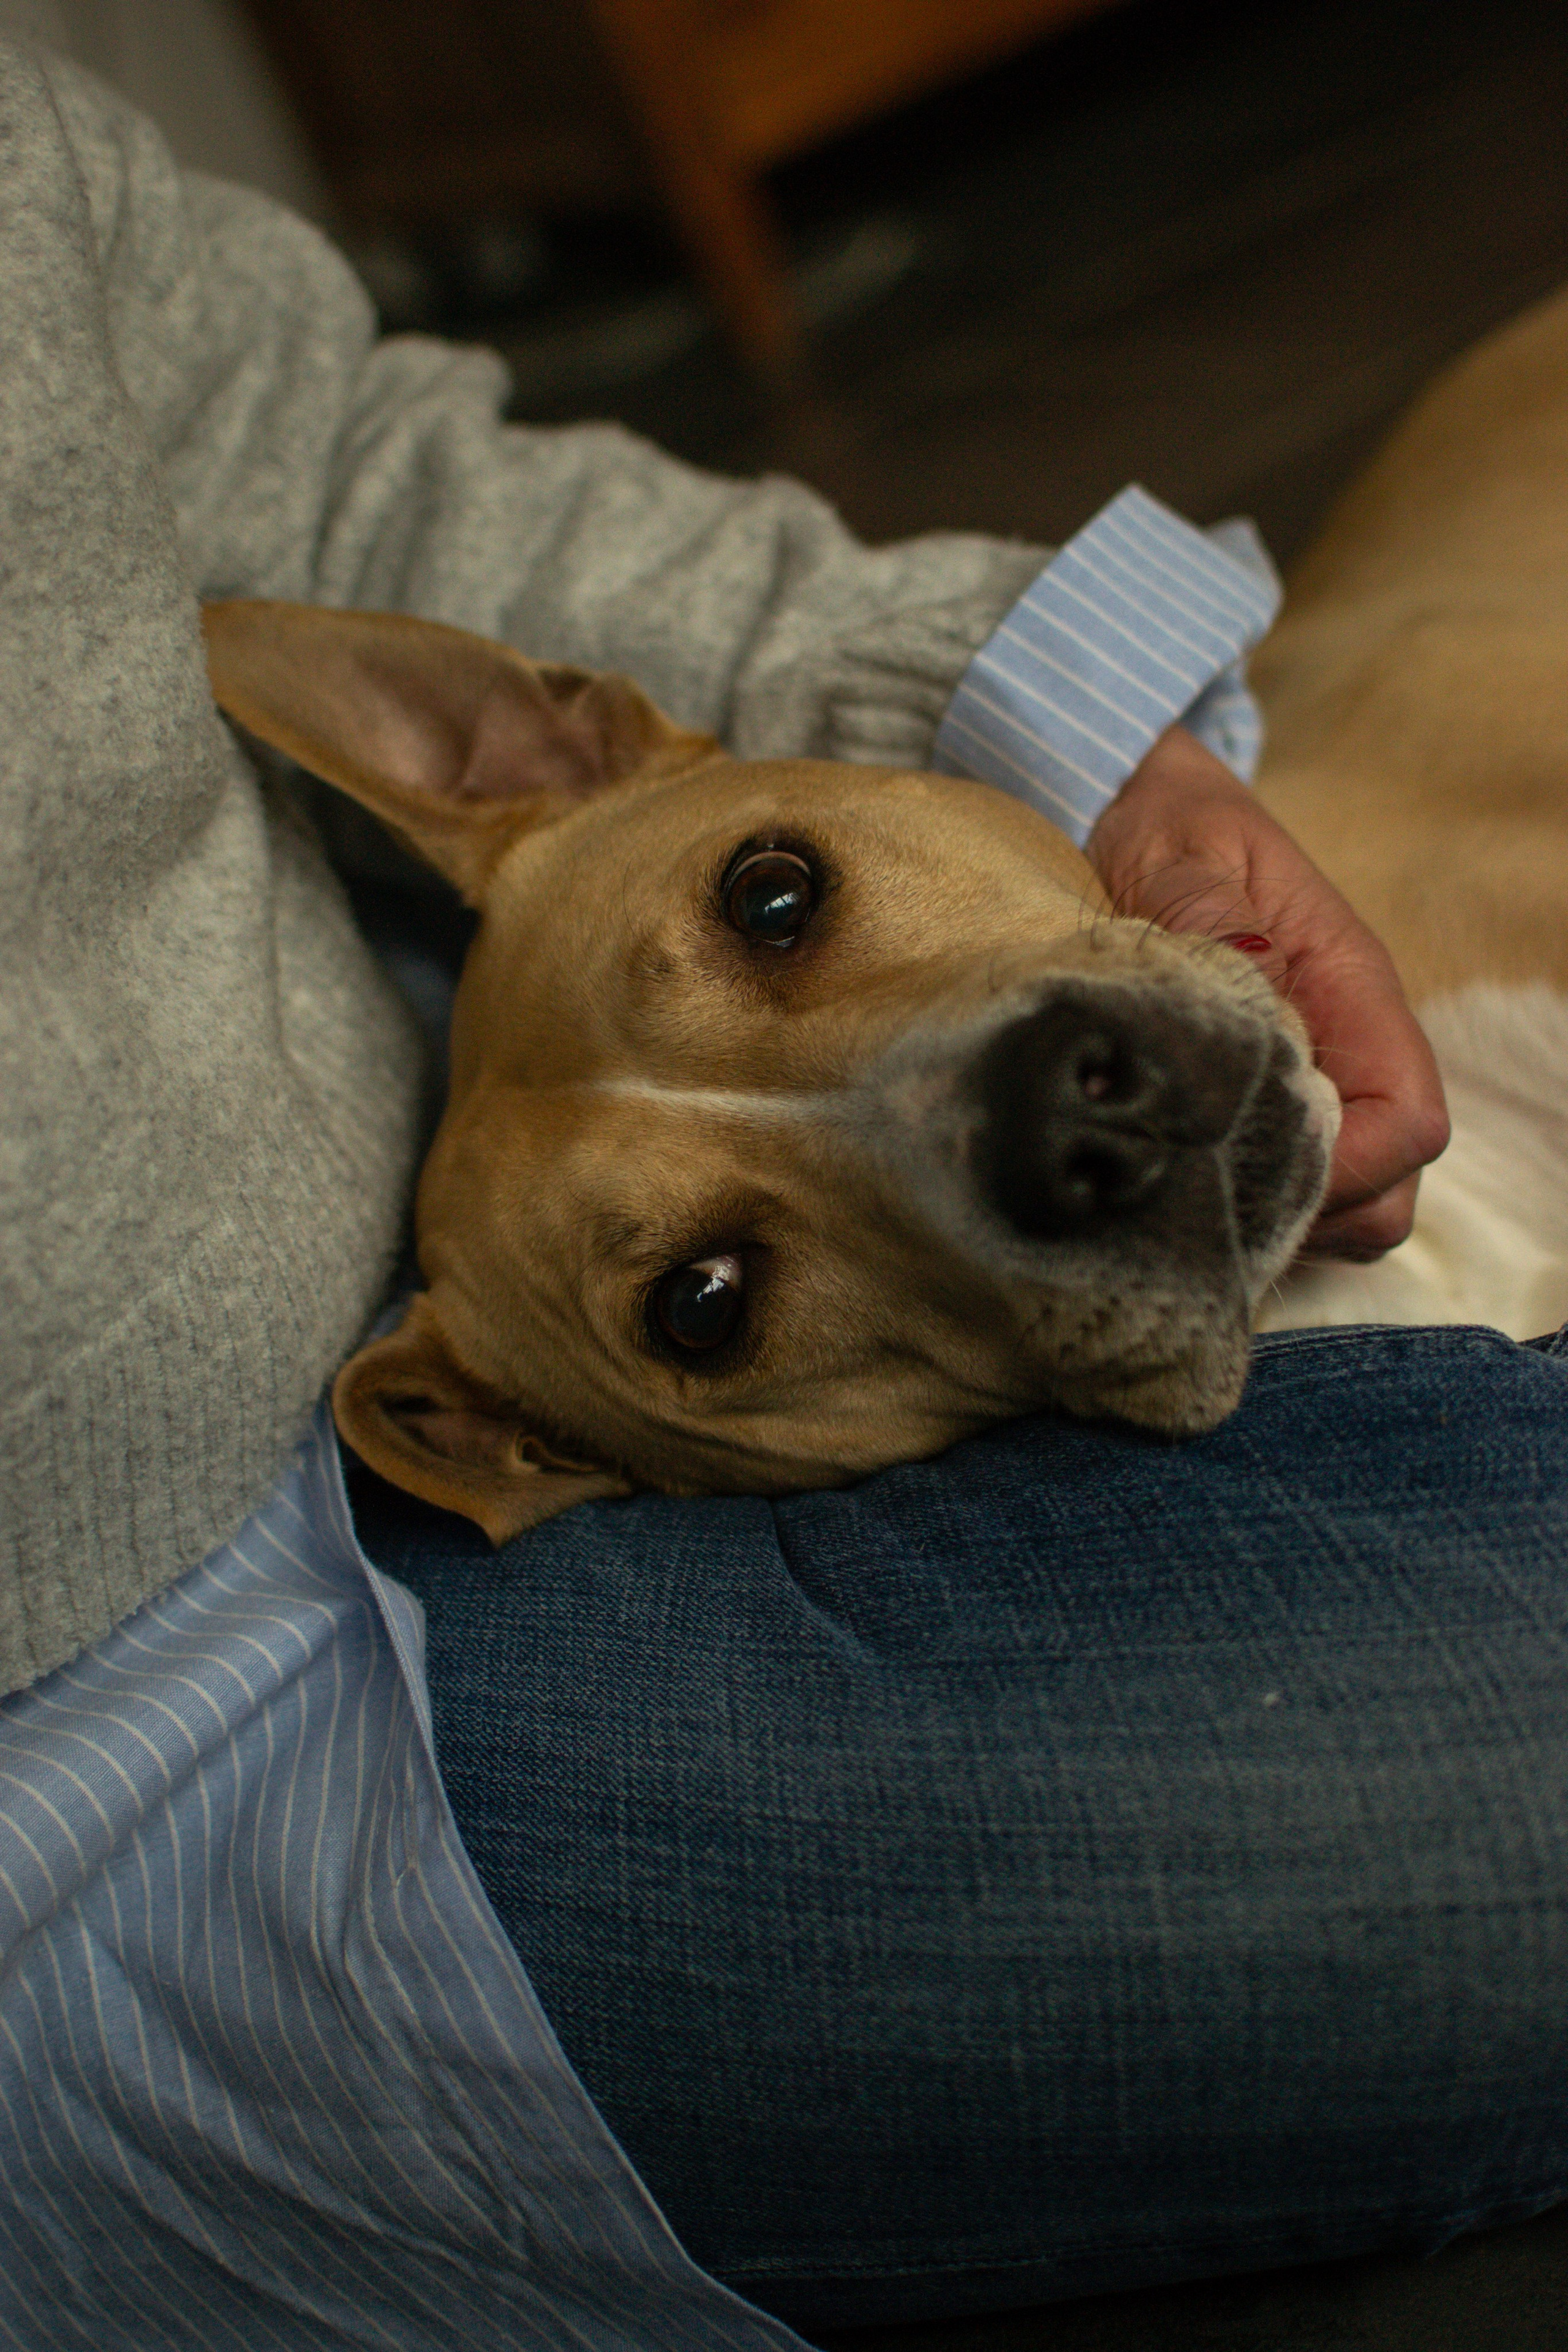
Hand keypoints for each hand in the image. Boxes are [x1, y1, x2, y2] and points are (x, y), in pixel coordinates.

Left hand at [1086, 724, 1448, 1259]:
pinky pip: (1293, 1197)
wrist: (1131, 806)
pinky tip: (1175, 1182)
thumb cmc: (1163, 826)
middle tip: (1203, 1196)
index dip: (1346, 1170)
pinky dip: (1249, 1212)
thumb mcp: (1183, 855)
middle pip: (1386, 1190)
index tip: (1252, 1167)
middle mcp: (1347, 1049)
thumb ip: (1214, 925)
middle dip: (1312, 1214)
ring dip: (1278, 1221)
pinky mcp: (1262, 1104)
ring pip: (1346, 1209)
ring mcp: (1313, 1083)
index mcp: (1349, 990)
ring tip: (1184, 1191)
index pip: (1408, 1122)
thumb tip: (1250, 1006)